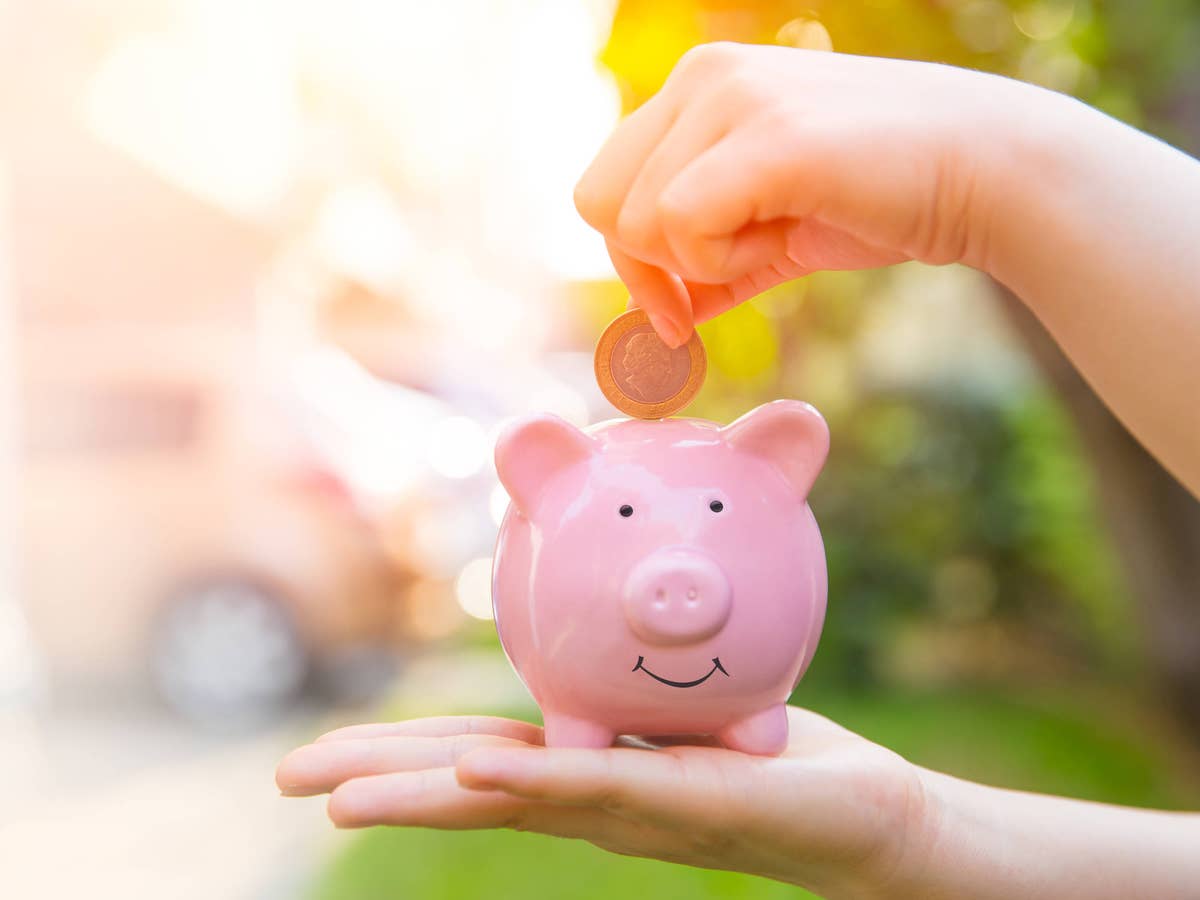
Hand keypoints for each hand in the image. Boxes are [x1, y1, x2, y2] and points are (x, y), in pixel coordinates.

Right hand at [275, 708, 930, 896]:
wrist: (864, 816)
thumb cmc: (771, 759)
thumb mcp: (685, 698)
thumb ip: (632, 667)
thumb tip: (603, 603)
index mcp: (582, 767)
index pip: (475, 755)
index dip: (401, 753)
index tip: (324, 756)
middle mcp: (592, 798)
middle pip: (468, 782)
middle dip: (377, 780)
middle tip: (285, 779)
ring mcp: (633, 809)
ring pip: (514, 798)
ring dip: (425, 795)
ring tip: (337, 798)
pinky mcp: (688, 806)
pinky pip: (603, 789)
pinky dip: (536, 783)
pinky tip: (479, 772)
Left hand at [574, 42, 1038, 345]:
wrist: (982, 175)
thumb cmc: (883, 198)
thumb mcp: (773, 229)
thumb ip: (710, 261)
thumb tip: (662, 316)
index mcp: (697, 85)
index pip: (601, 187)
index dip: (631, 260)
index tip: (678, 309)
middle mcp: (702, 76)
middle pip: (597, 203)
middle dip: (649, 268)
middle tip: (721, 282)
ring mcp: (729, 97)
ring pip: (635, 221)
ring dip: (702, 262)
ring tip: (776, 238)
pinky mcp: (764, 136)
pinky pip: (680, 226)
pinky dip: (723, 262)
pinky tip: (784, 239)